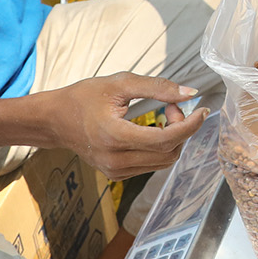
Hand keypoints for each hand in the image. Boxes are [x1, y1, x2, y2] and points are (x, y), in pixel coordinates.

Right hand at [46, 72, 207, 181]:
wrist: (55, 120)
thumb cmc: (84, 97)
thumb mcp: (120, 83)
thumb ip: (158, 87)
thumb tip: (190, 94)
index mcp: (115, 136)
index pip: (165, 139)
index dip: (190, 125)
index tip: (202, 109)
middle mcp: (115, 160)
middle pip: (168, 153)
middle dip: (181, 128)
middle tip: (172, 105)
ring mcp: (115, 171)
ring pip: (162, 162)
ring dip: (173, 138)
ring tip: (164, 114)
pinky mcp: (116, 175)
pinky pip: (151, 165)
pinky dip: (160, 147)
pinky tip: (152, 129)